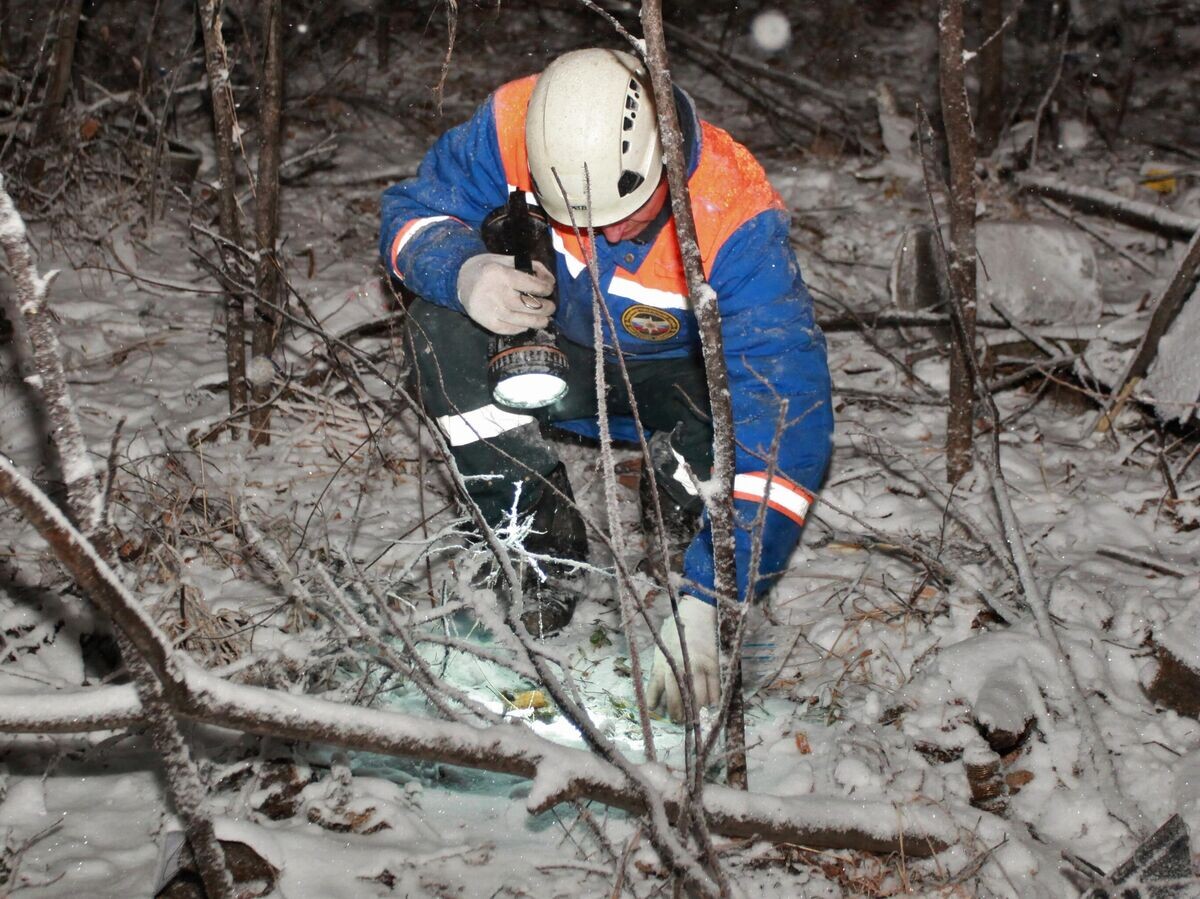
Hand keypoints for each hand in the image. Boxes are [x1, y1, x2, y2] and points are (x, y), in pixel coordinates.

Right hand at [457, 253, 555, 334]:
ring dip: (538, 322)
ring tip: (545, 320)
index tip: (549, 290)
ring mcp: (492, 310)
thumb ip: (529, 266)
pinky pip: (509, 329)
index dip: (546, 289)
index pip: (532, 285)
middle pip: (530, 306)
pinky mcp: (487, 322)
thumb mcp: (505, 260)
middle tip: (551, 307)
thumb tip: (550, 279)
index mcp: (501, 274)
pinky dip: (521, 328)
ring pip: (522, 321)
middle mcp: (497, 293)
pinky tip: (527, 324)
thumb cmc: (486, 268)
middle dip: (546, 308)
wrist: (459, 280)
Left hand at [647, 595, 719, 721]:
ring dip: (696, 709)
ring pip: (699, 695)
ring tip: (695, 717)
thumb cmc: (676, 629)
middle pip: (680, 696)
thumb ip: (659, 670)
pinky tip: (711, 706)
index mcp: (666, 661)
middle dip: (679, 711)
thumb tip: (655, 695)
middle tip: (679, 721)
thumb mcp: (661, 647)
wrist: (697, 611)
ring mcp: (700, 665)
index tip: (658, 714)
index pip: (660, 688)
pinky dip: (713, 699)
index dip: (658, 703)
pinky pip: (715, 687)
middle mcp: (682, 666)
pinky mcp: (714, 663)